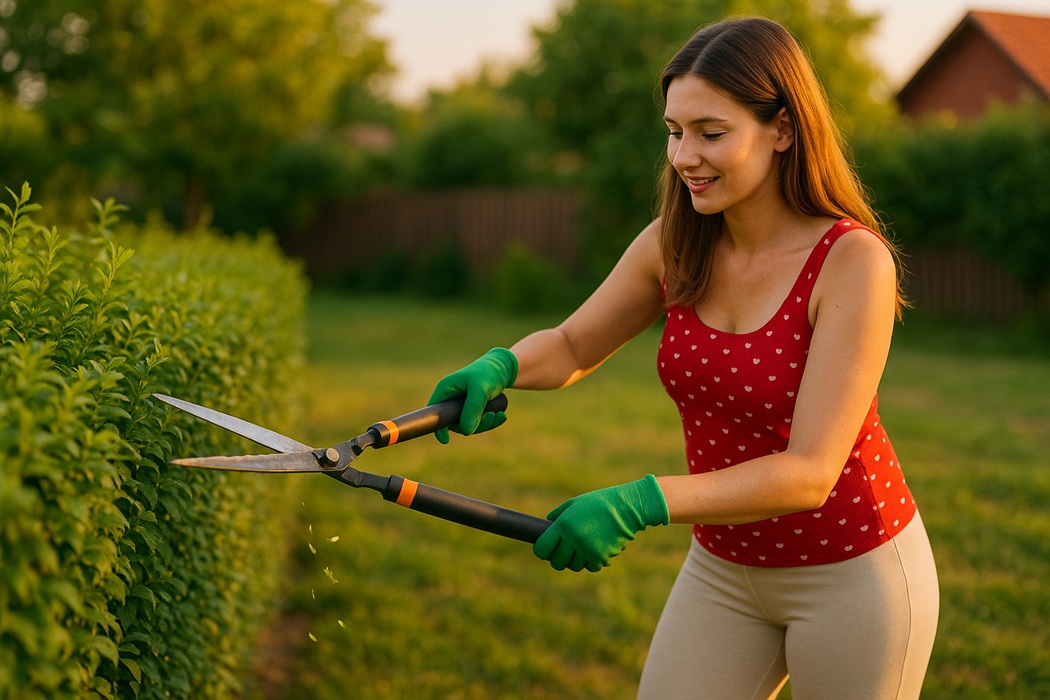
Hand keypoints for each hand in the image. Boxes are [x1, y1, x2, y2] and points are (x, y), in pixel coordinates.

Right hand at [427, 347, 517, 443]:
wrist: (502, 368)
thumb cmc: (488, 373)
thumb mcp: (480, 389)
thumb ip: (473, 409)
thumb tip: (466, 431)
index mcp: (445, 390)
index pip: (435, 413)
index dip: (438, 427)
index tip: (445, 440)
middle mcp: (451, 399)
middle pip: (455, 423)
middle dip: (474, 425)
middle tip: (490, 417)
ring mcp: (461, 405)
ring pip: (468, 425)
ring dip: (485, 424)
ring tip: (498, 415)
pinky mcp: (472, 409)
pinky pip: (478, 422)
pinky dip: (490, 422)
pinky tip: (501, 416)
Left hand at [533, 475, 668, 571]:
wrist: (626, 508)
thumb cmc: (598, 503)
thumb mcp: (574, 503)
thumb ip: (557, 516)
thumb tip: (545, 529)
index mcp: (563, 525)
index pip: (542, 550)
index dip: (542, 551)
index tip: (546, 549)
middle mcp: (574, 540)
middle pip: (557, 563)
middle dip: (558, 558)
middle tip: (564, 550)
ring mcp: (588, 551)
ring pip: (574, 566)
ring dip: (576, 559)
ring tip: (583, 546)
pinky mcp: (601, 558)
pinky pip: (590, 567)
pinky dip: (591, 561)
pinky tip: (595, 548)